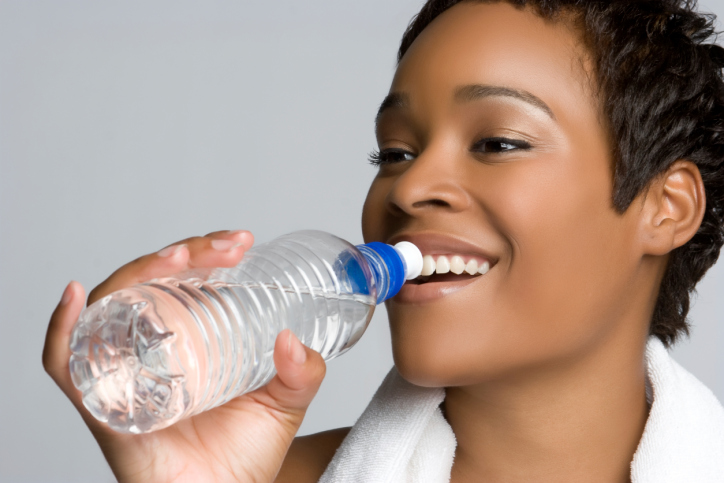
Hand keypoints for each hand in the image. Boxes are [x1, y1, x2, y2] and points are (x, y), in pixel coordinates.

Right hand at [43, 230, 326, 482]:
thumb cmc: (244, 456)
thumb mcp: (284, 404)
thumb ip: (302, 373)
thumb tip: (294, 340)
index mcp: (186, 341)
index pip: (182, 281)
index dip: (204, 253)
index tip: (240, 242)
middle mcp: (147, 349)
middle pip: (147, 285)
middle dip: (180, 254)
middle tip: (224, 248)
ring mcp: (122, 372)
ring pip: (110, 308)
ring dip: (136, 273)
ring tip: (177, 260)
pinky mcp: (103, 405)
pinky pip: (65, 364)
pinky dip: (62, 329)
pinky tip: (76, 299)